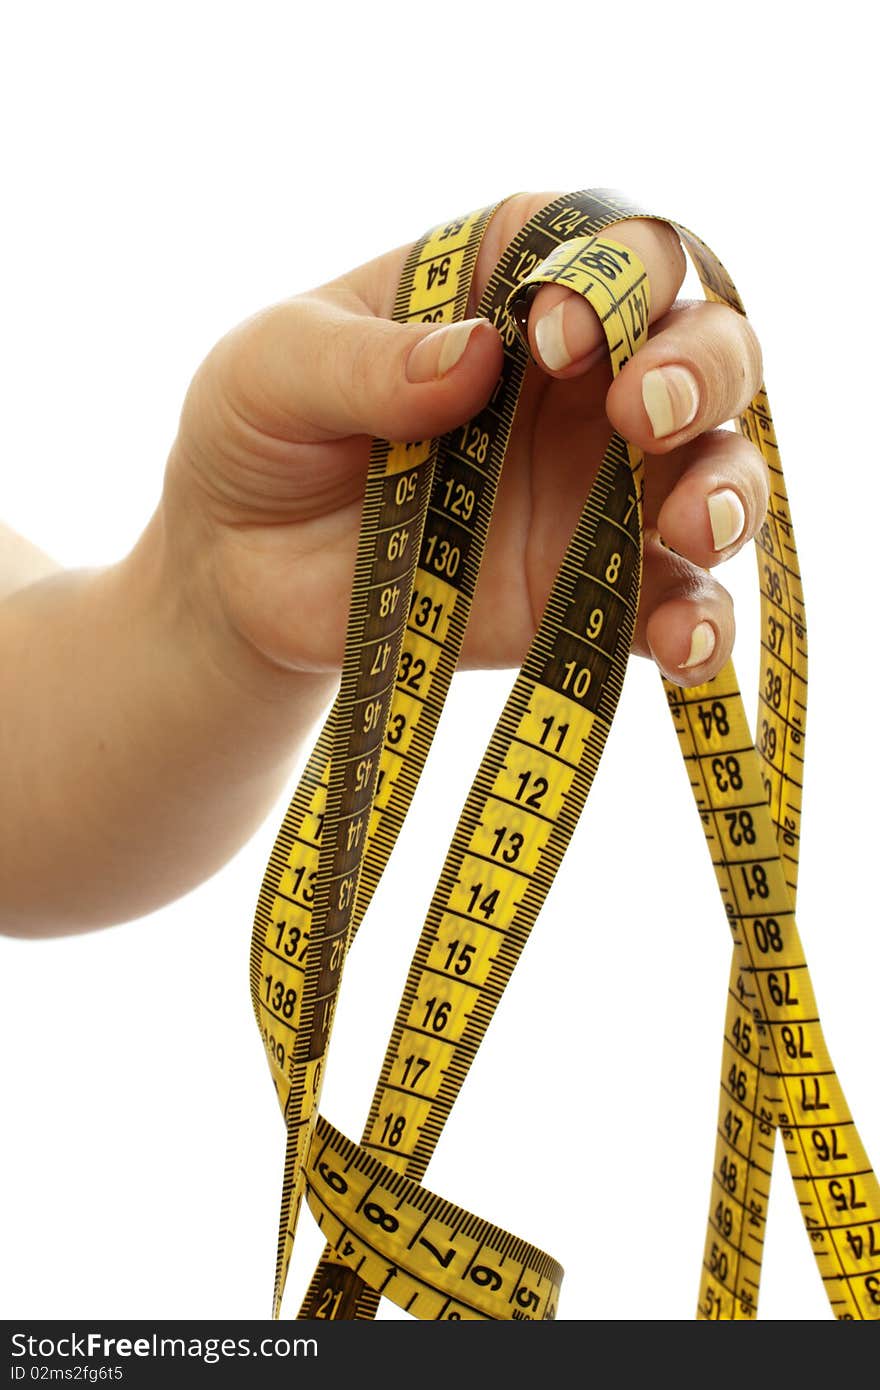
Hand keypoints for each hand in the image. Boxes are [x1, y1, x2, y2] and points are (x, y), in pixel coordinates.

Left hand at [164, 192, 766, 685]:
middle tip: (645, 414)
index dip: (613, 273)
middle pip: (699, 343)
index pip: (604, 245)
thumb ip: (361, 361)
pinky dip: (701, 623)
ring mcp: (595, 488)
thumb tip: (473, 357)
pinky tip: (684, 646)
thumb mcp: (269, 373)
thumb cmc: (256, 439)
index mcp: (503, 289)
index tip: (553, 336)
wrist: (239, 578)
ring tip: (692, 523)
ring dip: (727, 488)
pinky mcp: (591, 591)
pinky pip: (677, 602)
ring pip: (717, 466)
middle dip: (702, 368)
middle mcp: (575, 381)